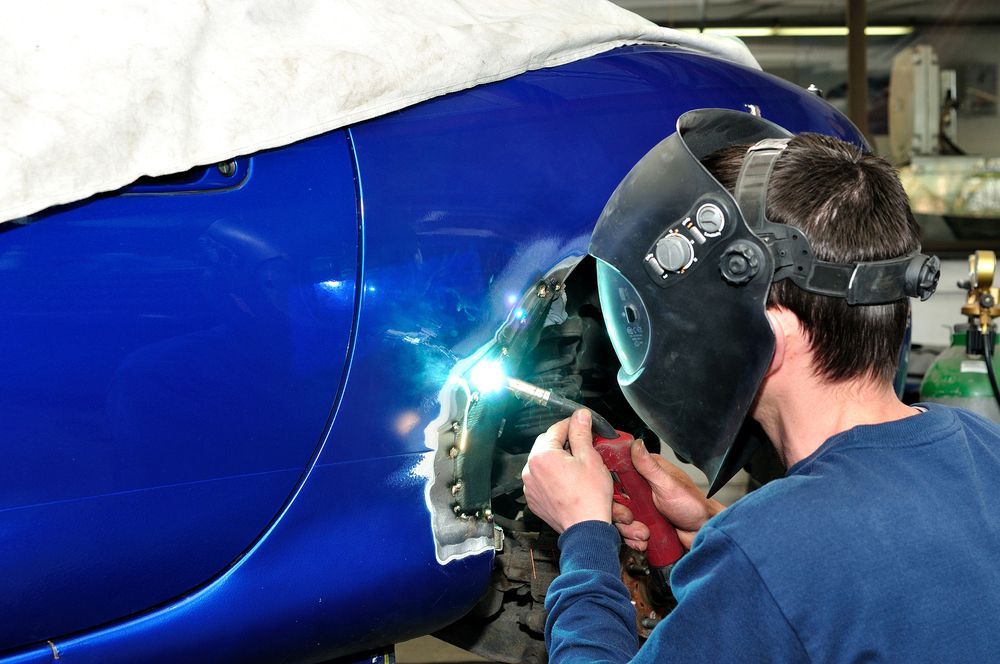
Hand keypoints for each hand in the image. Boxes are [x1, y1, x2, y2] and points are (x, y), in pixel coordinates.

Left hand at [521, 409, 612, 533]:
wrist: (586, 529)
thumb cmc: (589, 497)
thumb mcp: (590, 458)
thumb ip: (582, 433)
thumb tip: (580, 416)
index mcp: (542, 456)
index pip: (556, 429)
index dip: (572, 425)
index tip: (582, 425)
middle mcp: (530, 470)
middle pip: (546, 444)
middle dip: (563, 442)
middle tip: (582, 447)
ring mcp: (530, 486)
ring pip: (543, 462)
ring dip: (556, 459)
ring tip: (576, 467)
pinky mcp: (534, 499)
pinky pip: (540, 480)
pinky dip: (552, 476)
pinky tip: (568, 482)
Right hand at [612, 440, 724, 550]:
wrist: (702, 532)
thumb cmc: (692, 505)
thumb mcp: (667, 483)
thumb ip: (649, 466)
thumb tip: (636, 443)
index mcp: (646, 471)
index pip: (617, 473)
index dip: (611, 487)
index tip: (616, 497)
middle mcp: (640, 488)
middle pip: (614, 499)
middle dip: (620, 514)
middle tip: (631, 518)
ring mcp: (640, 507)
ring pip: (619, 518)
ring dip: (629, 529)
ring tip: (644, 533)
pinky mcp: (642, 523)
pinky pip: (627, 531)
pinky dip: (633, 538)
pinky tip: (645, 539)